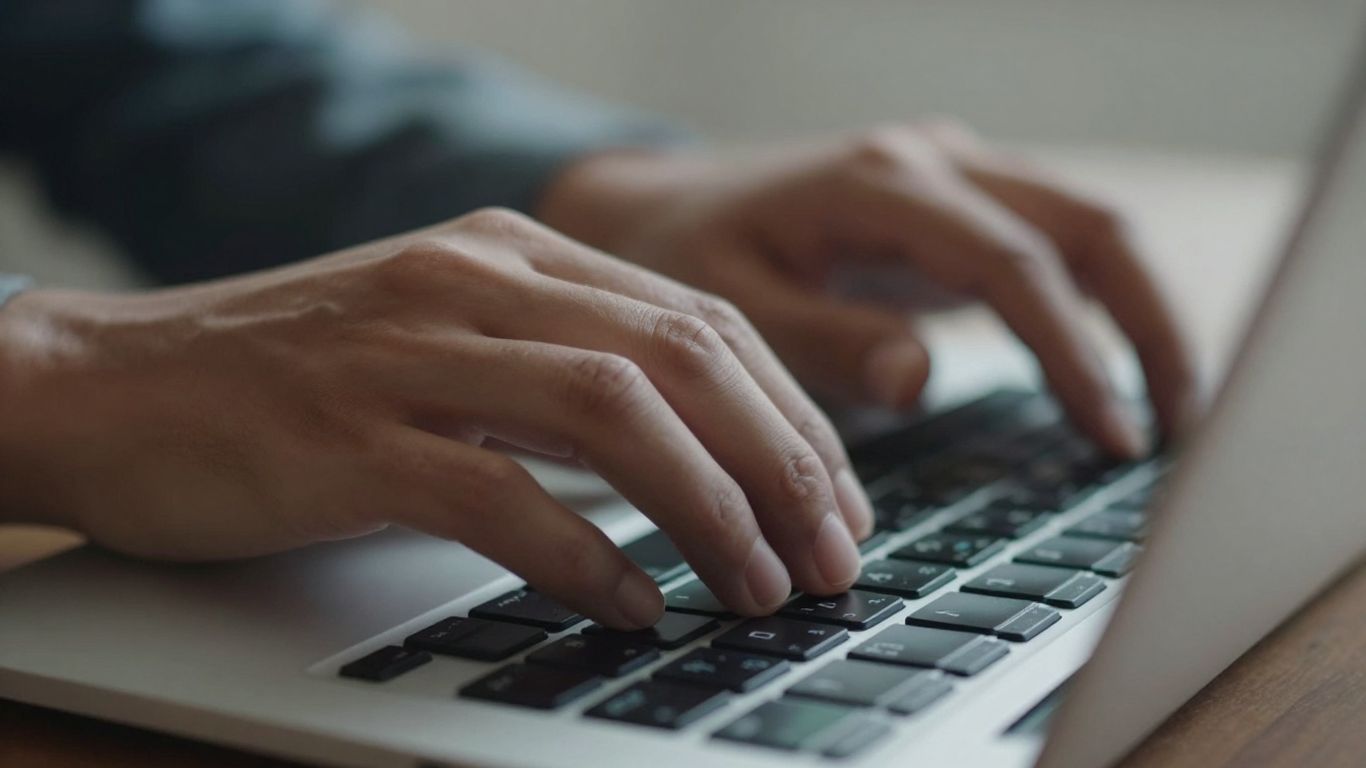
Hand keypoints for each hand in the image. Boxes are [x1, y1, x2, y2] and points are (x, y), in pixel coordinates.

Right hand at [0, 209, 872, 627]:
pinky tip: (632, 604)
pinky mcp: (351, 436)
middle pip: (682, 359)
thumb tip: (695, 453)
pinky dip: (584, 556)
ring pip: (614, 415)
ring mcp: (411, 352)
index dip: (790, 416)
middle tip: (832, 555)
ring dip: (709, 508)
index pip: (700, 322)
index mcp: (514, 253)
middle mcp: (474, 282)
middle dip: (781, 464)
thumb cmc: (294, 377)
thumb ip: (560, 372)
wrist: (116, 384)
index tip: (836, 498)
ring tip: (759, 585)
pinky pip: (500, 494)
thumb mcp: (449, 338)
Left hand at [541, 121, 1198, 456]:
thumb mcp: (723, 308)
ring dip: (1137, 313)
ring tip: (1163, 411)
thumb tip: (920, 376)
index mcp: (879, 184)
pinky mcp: (951, 208)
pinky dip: (1095, 306)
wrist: (652, 211)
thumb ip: (819, 342)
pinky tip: (1105, 376)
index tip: (1111, 434)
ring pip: (1086, 227)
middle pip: (1089, 226)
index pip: (1014, 263)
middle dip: (1148, 325)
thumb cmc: (676, 257)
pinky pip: (1050, 246)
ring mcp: (948, 177)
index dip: (1074, 352)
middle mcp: (930, 164)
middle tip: (1175, 429)